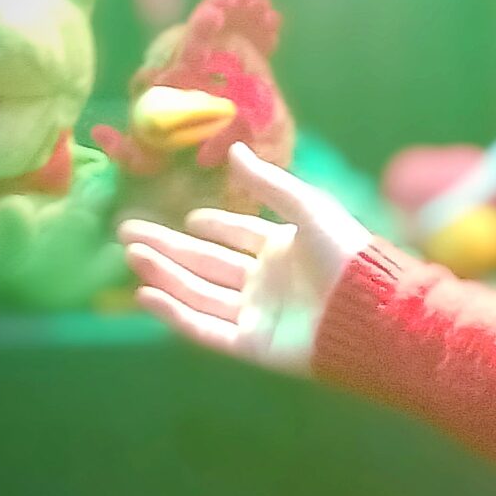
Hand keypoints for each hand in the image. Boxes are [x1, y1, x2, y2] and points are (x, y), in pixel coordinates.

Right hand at [120, 142, 375, 374]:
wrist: (368, 311)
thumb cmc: (345, 255)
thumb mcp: (307, 208)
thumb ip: (269, 183)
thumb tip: (235, 150)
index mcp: (284, 249)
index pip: (240, 235)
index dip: (215, 226)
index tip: (188, 218)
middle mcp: (266, 282)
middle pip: (208, 263)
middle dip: (168, 247)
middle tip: (127, 232)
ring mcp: (256, 314)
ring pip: (200, 293)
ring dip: (165, 274)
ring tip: (131, 254)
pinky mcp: (251, 345)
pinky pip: (205, 329)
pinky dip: (174, 314)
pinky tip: (146, 294)